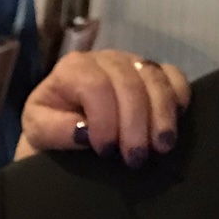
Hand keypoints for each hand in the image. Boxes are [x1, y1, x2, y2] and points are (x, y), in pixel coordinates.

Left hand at [19, 50, 190, 163]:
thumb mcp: (40, 131)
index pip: (95, 85)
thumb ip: (54, 129)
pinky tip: (173, 126)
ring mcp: (133, 63)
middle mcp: (105, 59)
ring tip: (161, 148)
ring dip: (161, 116)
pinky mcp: (154, 73)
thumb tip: (84, 132)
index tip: (105, 150)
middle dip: (135, 124)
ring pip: (155, 78)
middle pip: (129, 83)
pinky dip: (179, 99)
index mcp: (73, 68)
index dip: (104, 119)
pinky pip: (175, 76)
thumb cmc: (52, 129)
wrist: (64, 129)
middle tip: (136, 159)